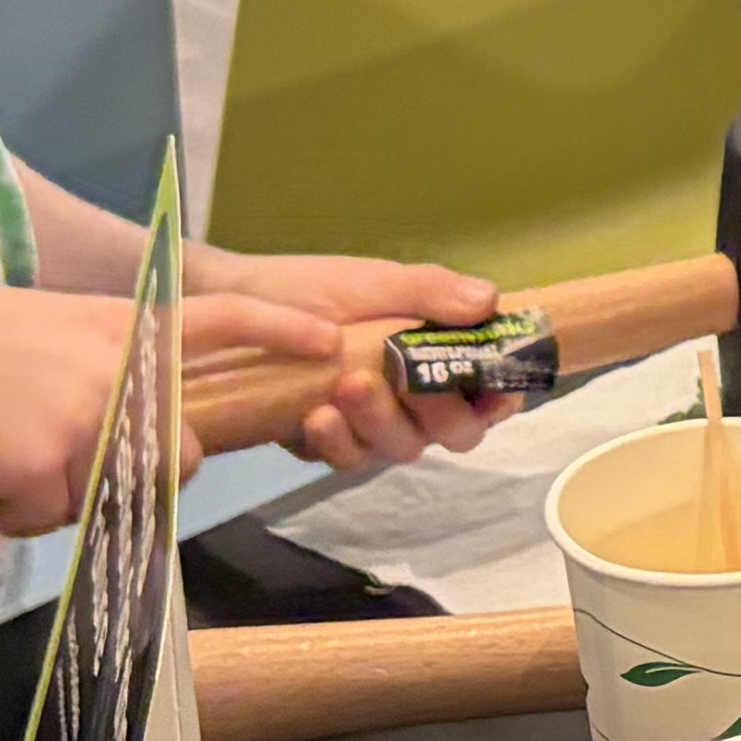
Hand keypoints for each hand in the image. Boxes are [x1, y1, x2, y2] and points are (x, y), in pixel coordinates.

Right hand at [0, 285, 341, 529]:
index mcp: (120, 328)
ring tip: (6, 457)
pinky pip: (51, 518)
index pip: (221, 318)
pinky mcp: (49, 464)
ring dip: (66, 495)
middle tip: (65, 457)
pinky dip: (12, 511)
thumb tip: (130, 431)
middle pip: (182, 453)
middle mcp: (121, 369)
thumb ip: (105, 369)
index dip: (280, 328)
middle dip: (140, 473)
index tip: (329, 340)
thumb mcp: (49, 331)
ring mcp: (90, 417)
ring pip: (115, 495)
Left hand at [199, 249, 513, 473]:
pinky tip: (317, 416)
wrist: (238, 304)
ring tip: (348, 386)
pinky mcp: (331, 443)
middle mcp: (416, 399)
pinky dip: (338, 442)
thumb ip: (432, 292)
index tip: (491, 394)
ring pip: (401, 448)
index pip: (493, 392)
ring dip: (382, 422)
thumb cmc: (317, 288)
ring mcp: (374, 424)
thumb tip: (489, 300)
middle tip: (402, 378)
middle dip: (436, 411)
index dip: (501, 399)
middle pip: (454, 431)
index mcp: (441, 357)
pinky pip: (347, 458)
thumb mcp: (378, 281)